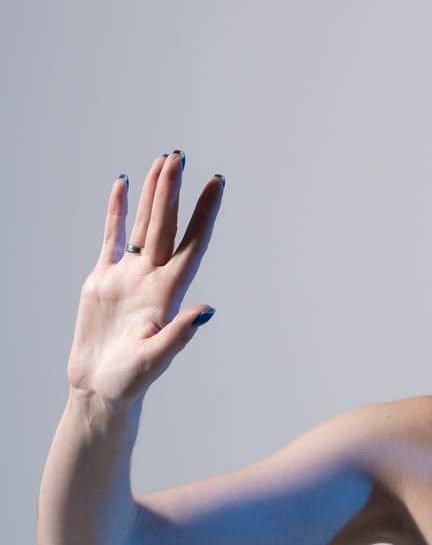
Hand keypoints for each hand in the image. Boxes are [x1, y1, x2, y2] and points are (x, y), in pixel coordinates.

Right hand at [66, 151, 225, 405]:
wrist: (101, 390)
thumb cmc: (132, 380)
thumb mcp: (156, 359)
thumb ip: (180, 335)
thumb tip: (207, 311)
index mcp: (169, 293)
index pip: (193, 243)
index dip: (205, 213)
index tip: (218, 183)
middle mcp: (153, 278)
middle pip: (167, 225)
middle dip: (174, 190)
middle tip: (181, 155)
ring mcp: (129, 276)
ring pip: (144, 224)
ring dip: (154, 194)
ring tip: (164, 161)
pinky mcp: (103, 279)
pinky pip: (113, 237)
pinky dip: (118, 211)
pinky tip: (124, 185)